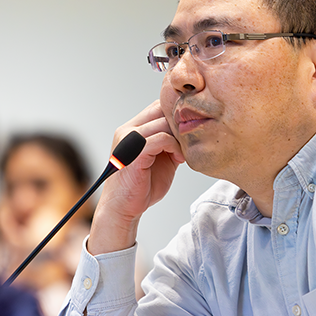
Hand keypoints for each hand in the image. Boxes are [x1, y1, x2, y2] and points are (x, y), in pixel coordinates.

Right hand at [87, 101, 184, 254]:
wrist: (124, 209)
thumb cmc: (143, 186)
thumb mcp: (161, 159)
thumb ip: (170, 143)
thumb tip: (189, 132)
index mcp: (133, 129)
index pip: (158, 106)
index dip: (176, 115)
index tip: (189, 132)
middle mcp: (128, 130)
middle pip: (161, 110)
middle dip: (180, 124)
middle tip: (191, 141)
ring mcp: (129, 140)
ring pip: (163, 123)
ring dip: (179, 136)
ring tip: (184, 152)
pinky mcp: (134, 153)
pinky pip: (161, 139)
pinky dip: (174, 146)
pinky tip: (179, 158)